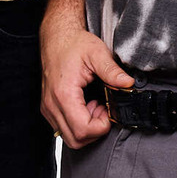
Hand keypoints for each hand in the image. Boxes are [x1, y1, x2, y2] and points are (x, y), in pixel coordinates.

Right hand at [40, 17, 133, 147]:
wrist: (56, 37)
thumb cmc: (74, 43)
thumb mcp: (97, 52)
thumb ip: (112, 71)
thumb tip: (128, 84)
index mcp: (64, 94)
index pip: (82, 130)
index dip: (101, 126)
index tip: (109, 110)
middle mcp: (52, 105)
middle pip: (75, 140)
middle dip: (95, 129)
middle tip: (103, 107)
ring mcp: (48, 108)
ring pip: (69, 137)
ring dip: (86, 127)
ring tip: (96, 105)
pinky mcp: (48, 109)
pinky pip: (63, 128)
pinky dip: (78, 123)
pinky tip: (86, 104)